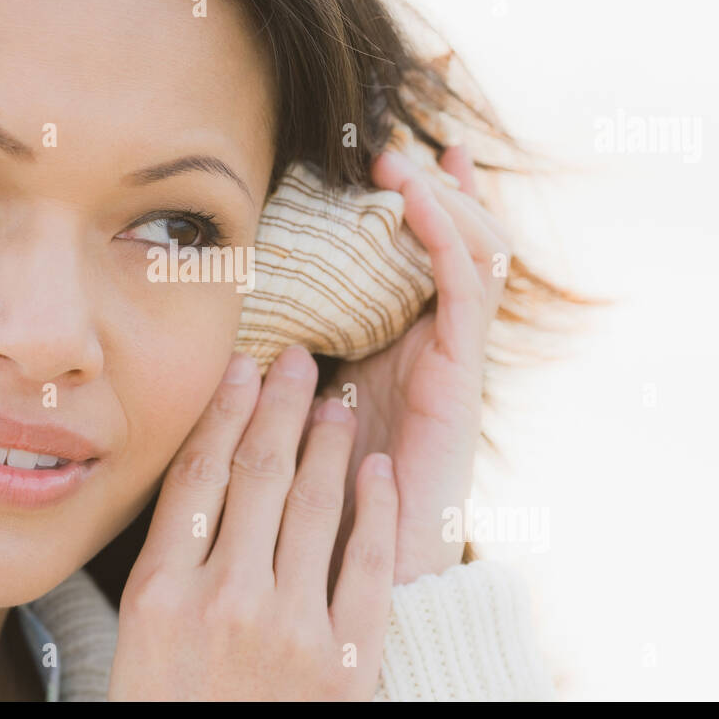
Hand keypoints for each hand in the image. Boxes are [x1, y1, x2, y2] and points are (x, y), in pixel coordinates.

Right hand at [108, 345, 398, 699]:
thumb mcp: (139, 638)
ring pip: (311, 507)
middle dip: (277, 407)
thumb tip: (197, 479)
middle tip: (294, 359)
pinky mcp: (345, 663)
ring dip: (326, 444)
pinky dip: (376, 512)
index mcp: (160, 594)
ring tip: (334, 402)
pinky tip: (379, 471)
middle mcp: (223, 601)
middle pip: (254, 476)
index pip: (198, 477)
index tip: (239, 367)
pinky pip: (368, 567)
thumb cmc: (168, 709)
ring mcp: (288, 631)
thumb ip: (166, 562)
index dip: (222, 413)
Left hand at [328, 144, 513, 585]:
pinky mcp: (463, 377)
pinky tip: (415, 201)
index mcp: (404, 350)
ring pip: (474, 254)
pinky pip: (466, 290)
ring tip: (400, 163)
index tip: (391, 159)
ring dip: (440, 200)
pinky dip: (444, 237)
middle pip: (461, 245)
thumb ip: (290, 365)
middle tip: (396, 149)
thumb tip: (244, 323)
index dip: (422, 207)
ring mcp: (457, 359)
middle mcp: (438, 348)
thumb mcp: (297, 409)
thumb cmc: (319, 496)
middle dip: (437, 190)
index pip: (428, 260)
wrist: (361, 568)